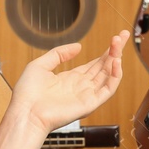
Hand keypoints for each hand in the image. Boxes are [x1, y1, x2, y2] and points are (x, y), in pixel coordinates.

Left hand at [9, 32, 126, 134]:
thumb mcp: (40, 65)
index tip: (115, 37)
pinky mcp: (90, 104)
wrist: (25, 113)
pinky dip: (115, 76)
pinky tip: (116, 62)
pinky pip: (108, 89)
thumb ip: (59, 54)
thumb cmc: (27, 94)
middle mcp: (81, 87)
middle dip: (115, 50)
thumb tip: (79, 46)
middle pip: (104, 67)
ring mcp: (87, 95)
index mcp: (71, 79)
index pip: (95, 64)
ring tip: (118, 42)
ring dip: (115, 58)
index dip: (106, 51)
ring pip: (108, 75)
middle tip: (123, 34)